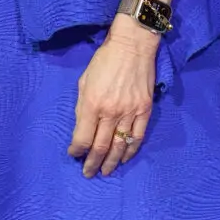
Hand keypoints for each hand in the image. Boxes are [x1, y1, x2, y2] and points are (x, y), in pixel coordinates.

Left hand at [68, 20, 159, 177]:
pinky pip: (137, 138)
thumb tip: (82, 129)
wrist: (132, 46)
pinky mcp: (145, 111)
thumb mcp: (84, 81)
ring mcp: (130, 112)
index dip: (77, 150)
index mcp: (92, 104)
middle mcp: (111, 112)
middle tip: (88, 173)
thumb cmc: (104, 61)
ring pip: (119, 146)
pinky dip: (130, 151)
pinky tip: (124, 159)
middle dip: (92, 163)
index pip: (83, 137)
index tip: (74, 155)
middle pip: (101, 146)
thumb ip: (82, 107)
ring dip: (111, 163)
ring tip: (105, 172)